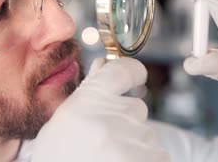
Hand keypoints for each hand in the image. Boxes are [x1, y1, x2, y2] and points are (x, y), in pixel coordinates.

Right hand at [31, 58, 169, 161]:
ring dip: (136, 145)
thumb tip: (103, 65)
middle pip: (136, 107)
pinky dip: (146, 160)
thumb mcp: (64, 123)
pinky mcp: (143, 160)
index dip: (133, 71)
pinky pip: (159, 155)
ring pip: (147, 134)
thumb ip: (86, 95)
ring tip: (108, 158)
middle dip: (127, 122)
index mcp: (84, 102)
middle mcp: (108, 117)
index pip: (121, 71)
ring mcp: (128, 141)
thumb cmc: (59, 157)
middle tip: (104, 143)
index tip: (137, 75)